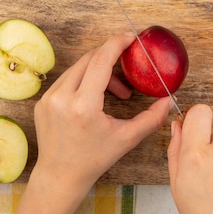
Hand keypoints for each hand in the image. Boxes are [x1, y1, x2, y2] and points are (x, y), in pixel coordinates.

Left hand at [33, 32, 172, 190]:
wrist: (60, 175)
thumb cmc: (93, 159)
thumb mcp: (126, 139)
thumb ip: (151, 118)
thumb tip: (169, 101)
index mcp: (83, 106)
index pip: (101, 60)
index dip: (117, 43)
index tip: (131, 38)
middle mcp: (62, 97)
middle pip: (90, 59)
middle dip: (111, 58)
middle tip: (128, 67)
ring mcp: (49, 98)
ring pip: (78, 67)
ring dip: (98, 71)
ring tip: (115, 92)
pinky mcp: (43, 101)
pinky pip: (67, 79)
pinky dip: (84, 80)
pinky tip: (95, 97)